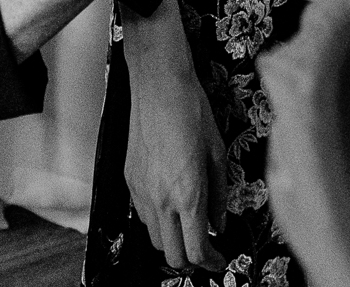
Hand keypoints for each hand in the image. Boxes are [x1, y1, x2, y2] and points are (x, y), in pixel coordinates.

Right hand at [122, 0, 227, 271]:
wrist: (157, 84)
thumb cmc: (192, 111)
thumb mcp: (218, 152)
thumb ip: (219, 192)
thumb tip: (219, 221)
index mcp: (188, 194)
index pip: (196, 250)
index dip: (211, 263)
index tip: (221, 262)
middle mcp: (161, 200)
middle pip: (172, 255)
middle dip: (191, 261)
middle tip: (207, 250)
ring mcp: (141, 192)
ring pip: (154, 239)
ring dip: (173, 242)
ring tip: (190, 228)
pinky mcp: (128, 181)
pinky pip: (142, 216)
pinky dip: (158, 222)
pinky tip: (172, 206)